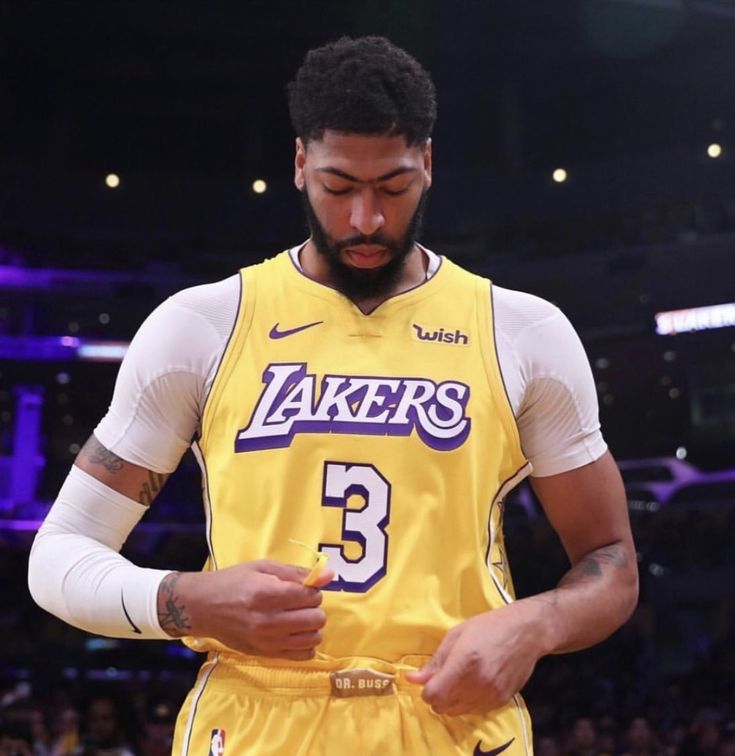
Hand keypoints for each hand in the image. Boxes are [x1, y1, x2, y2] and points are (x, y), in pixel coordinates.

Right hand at [174, 559, 333, 660]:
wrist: (203, 607)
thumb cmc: (234, 581)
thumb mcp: (264, 567)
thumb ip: (297, 572)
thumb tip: (330, 575)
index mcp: (268, 595)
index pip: (311, 596)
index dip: (312, 590)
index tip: (302, 588)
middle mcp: (269, 621)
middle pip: (316, 618)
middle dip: (314, 607)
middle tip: (300, 603)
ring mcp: (267, 642)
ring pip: (314, 638)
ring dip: (312, 626)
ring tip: (298, 618)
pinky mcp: (265, 655)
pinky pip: (302, 655)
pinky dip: (306, 644)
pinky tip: (295, 633)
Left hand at [405, 600, 549, 715]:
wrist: (526, 632)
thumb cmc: (489, 626)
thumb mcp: (457, 635)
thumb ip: (435, 660)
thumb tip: (413, 679)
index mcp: (465, 660)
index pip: (434, 693)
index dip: (425, 690)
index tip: (426, 681)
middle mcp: (478, 682)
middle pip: (443, 706)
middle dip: (436, 696)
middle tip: (439, 680)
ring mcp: (491, 694)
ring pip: (457, 712)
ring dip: (450, 701)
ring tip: (455, 682)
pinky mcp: (501, 701)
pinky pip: (474, 712)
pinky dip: (466, 703)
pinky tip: (470, 686)